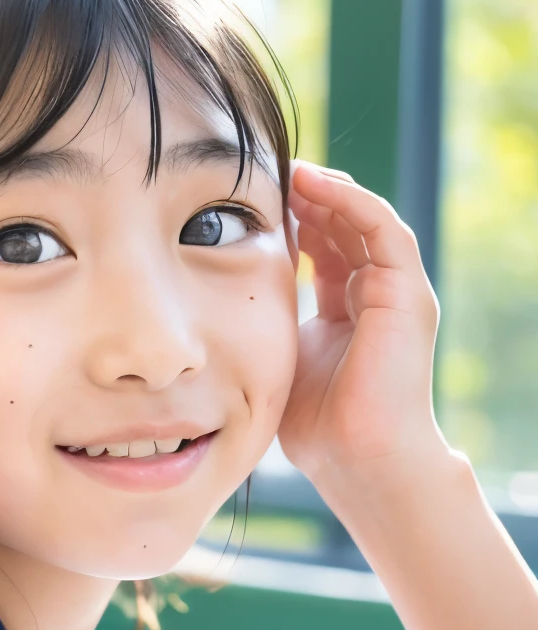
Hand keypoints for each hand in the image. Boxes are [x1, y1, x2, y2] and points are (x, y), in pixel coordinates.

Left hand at [278, 161, 444, 494]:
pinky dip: (348, 200)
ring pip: (364, 219)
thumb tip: (222, 301)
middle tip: (265, 173)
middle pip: (344, 225)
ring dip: (327, 190)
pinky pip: (380, 228)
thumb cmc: (318, 424)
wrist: (358, 459)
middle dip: (308, 196)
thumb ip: (269, 321)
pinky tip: (313, 185)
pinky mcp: (406, 292)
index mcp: (350, 308)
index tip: (251, 200)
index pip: (325, 246)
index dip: (292, 218)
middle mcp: (377, 294)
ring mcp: (396, 292)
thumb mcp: (282, 356)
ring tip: (288, 170)